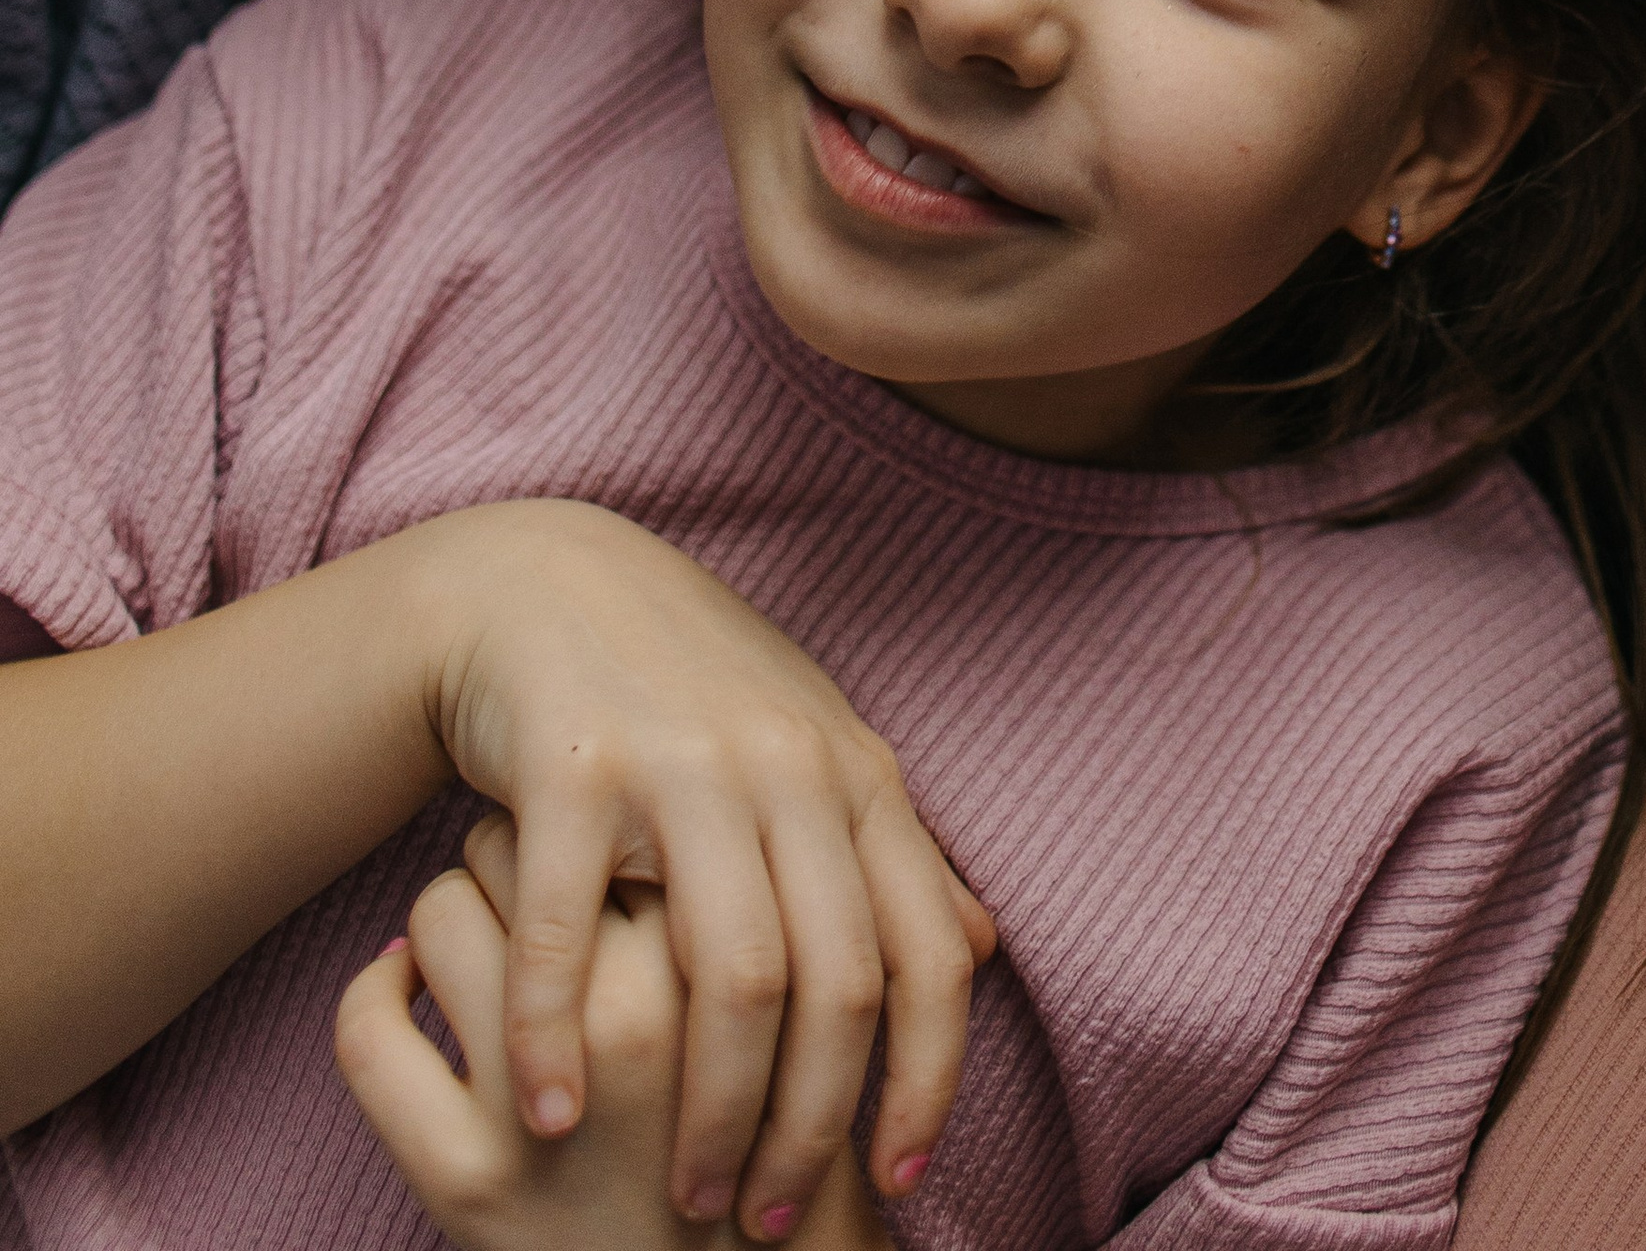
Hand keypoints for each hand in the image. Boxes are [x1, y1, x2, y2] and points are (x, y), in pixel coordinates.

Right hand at [407, 502, 994, 1237]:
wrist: (549, 580)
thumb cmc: (692, 688)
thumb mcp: (812, 750)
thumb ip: (886, 851)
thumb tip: (978, 947)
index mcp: (858, 776)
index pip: (929, 954)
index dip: (928, 1079)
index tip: (896, 1177)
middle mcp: (789, 767)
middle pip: (834, 986)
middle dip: (809, 1128)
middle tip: (768, 1221)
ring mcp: (684, 765)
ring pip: (729, 976)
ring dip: (711, 1112)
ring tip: (686, 1197)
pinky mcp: (573, 767)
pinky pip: (575, 931)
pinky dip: (559, 1038)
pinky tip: (546, 1114)